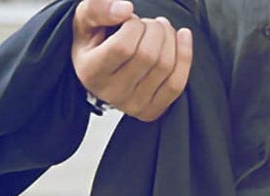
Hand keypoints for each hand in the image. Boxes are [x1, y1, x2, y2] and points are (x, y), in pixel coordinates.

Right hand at [72, 0, 193, 121]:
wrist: (99, 72)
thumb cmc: (94, 43)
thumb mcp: (85, 20)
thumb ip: (97, 8)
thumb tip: (126, 9)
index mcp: (92, 72)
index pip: (123, 47)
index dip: (134, 25)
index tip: (131, 19)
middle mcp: (113, 93)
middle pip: (148, 55)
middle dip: (154, 29)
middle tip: (150, 23)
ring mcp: (134, 106)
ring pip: (165, 66)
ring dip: (169, 37)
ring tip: (161, 29)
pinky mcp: (152, 111)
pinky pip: (177, 84)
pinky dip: (185, 55)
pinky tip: (183, 36)